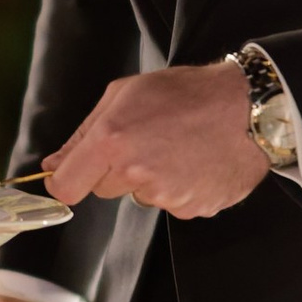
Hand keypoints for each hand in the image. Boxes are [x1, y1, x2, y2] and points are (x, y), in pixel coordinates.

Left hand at [43, 64, 266, 218]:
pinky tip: (195, 161)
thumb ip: (83, 133)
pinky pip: (172, 204)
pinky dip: (179, 188)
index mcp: (112, 141)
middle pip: (103, 190)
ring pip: (140, 196)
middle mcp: (136, 173)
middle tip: (145, 141)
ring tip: (177, 147)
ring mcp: (167, 196)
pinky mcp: (193, 209)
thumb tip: (52, 164)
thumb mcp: (124, 93)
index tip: (75, 173)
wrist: (248, 108)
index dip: (67, 180)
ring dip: (150, 178)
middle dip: (115, 170)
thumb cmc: (187, 93)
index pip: (66, 188)